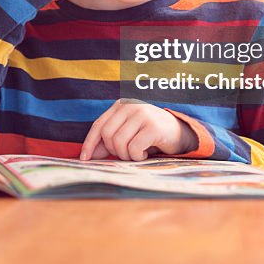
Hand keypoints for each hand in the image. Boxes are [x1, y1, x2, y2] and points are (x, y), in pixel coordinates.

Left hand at [79, 99, 194, 160]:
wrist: (178, 133)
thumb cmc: (148, 135)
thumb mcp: (126, 135)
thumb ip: (107, 142)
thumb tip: (88, 155)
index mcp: (120, 105)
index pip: (98, 125)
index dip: (89, 143)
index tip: (84, 159)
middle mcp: (130, 105)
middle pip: (107, 135)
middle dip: (114, 151)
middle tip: (127, 154)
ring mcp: (142, 114)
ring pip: (119, 143)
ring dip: (127, 156)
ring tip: (137, 154)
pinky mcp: (152, 126)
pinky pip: (134, 148)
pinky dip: (137, 157)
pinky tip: (145, 154)